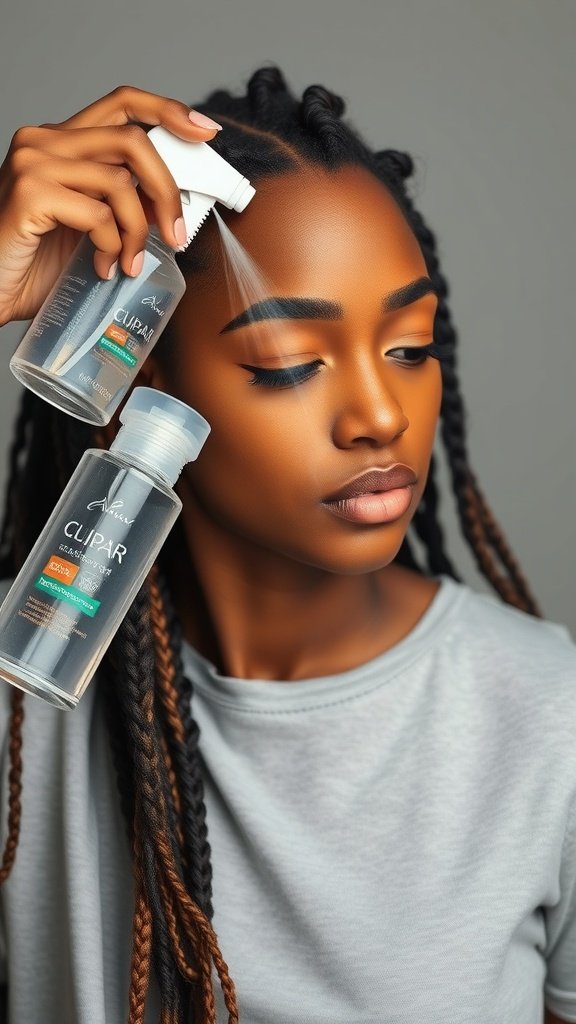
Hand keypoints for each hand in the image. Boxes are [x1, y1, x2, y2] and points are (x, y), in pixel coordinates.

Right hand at [0, 84, 220, 325]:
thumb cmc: (35, 264)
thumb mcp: (88, 225)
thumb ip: (119, 203)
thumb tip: (170, 205)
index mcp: (60, 141)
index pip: (122, 104)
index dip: (168, 111)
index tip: (205, 131)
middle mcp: (44, 140)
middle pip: (132, 141)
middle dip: (166, 190)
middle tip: (177, 233)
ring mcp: (33, 163)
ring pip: (120, 182)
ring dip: (138, 231)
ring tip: (128, 262)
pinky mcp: (30, 193)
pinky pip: (98, 214)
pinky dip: (111, 246)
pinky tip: (102, 268)